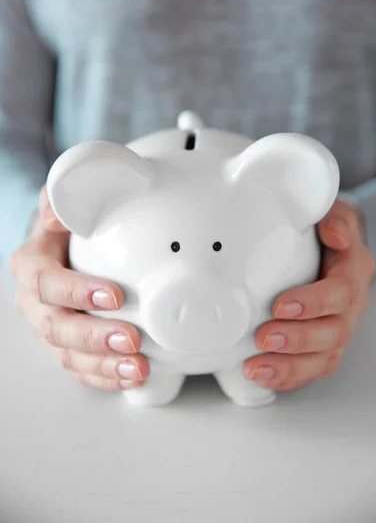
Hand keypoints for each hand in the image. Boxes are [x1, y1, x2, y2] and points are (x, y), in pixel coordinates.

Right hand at [10, 186, 149, 390]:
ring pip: (69, 355)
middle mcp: (35, 302)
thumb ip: (63, 203)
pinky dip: (107, 377)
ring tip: (139, 368)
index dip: (77, 291)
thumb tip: (60, 216)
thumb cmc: (72, 225)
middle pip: (56, 327)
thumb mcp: (65, 203)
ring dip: (104, 365)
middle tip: (131, 340)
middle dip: (94, 337)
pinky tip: (133, 377)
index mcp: (32, 265)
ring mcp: (51, 327)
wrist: (67, 245)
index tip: (115, 296)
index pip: (46, 282)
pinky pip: (82, 369)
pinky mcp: (68, 346)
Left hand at [244, 200, 375, 391]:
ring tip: (256, 368)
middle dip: (297, 339)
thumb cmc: (324, 229)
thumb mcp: (332, 212)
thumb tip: (334, 234)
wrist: (330, 244)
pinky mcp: (322, 345)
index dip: (314, 302)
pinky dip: (288, 377)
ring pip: (324, 357)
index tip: (280, 305)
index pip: (341, 292)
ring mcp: (337, 328)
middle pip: (334, 332)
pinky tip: (262, 376)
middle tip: (264, 339)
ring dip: (289, 366)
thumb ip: (334, 219)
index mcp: (353, 271)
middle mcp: (350, 305)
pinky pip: (312, 369)